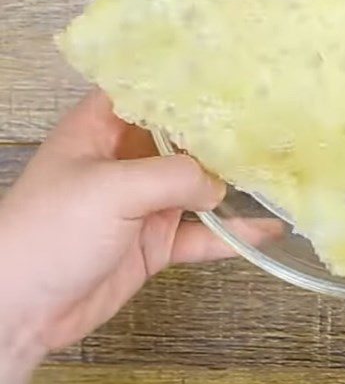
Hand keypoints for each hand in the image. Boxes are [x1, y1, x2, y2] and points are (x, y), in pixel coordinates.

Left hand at [0, 90, 276, 357]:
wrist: (20, 310)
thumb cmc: (49, 232)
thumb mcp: (111, 189)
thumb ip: (173, 177)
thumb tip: (219, 187)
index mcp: (102, 129)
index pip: (148, 90)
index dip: (186, 80)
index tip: (233, 73)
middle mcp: (126, 160)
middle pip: (183, 138)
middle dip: (223, 133)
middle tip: (273, 122)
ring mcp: (143, 204)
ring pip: (199, 187)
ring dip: (234, 184)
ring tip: (279, 172)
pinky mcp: (155, 244)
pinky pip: (201, 235)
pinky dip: (232, 236)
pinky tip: (267, 233)